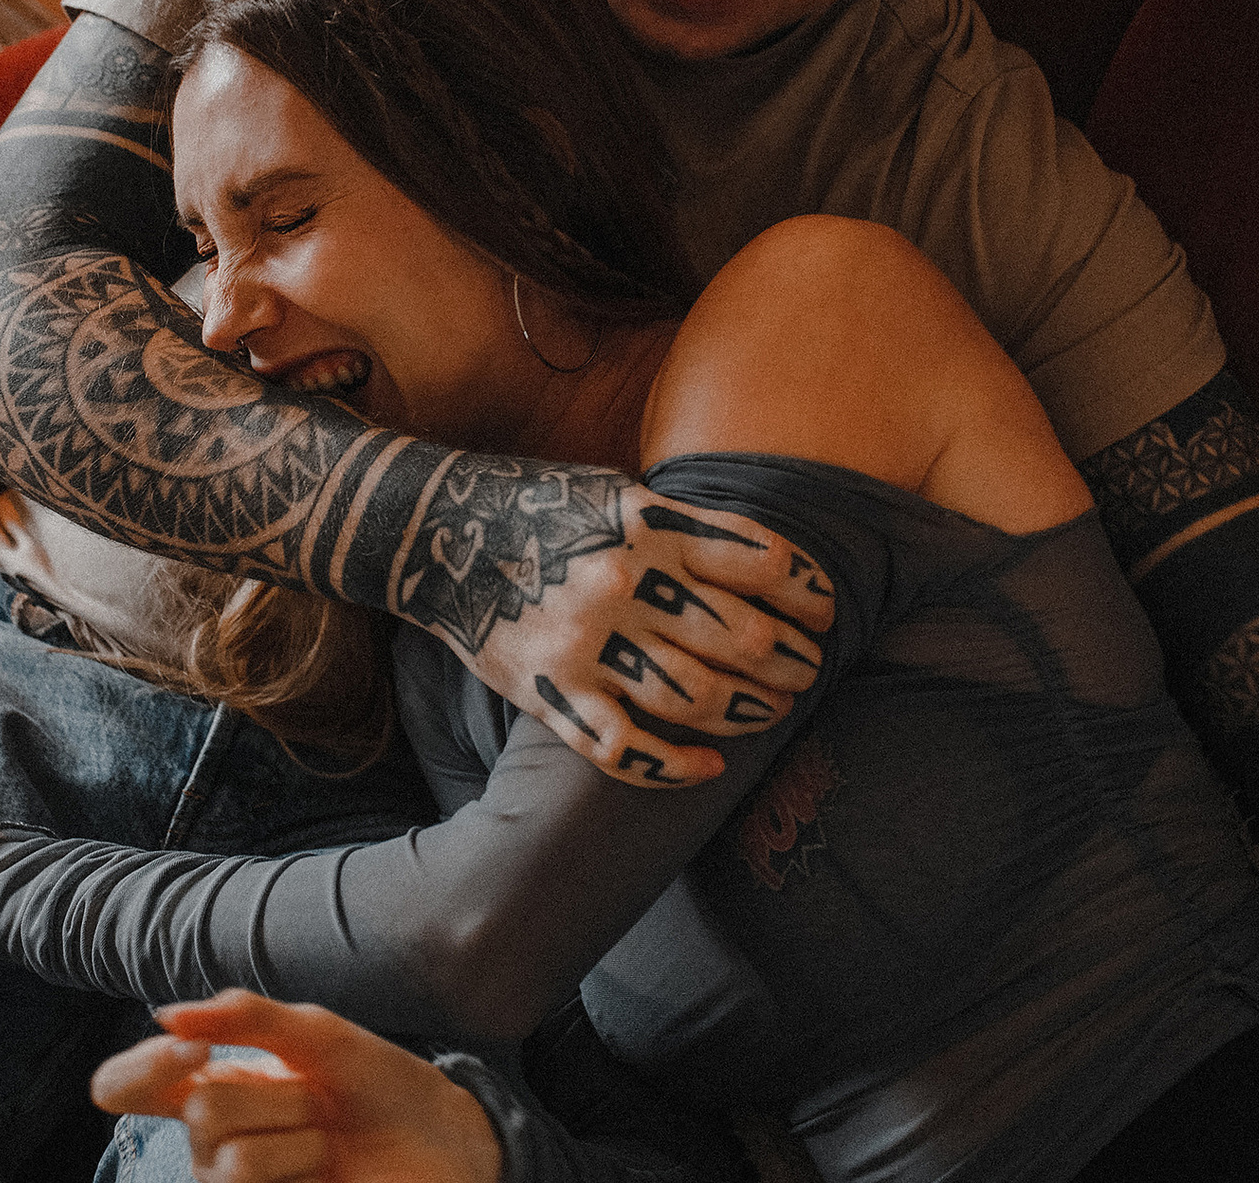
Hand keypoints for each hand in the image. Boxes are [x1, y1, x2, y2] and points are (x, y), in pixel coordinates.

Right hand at [91, 989, 500, 1182]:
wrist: (442, 1138)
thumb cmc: (374, 1082)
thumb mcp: (314, 1034)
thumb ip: (242, 1017)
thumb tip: (165, 1016)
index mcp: (209, 1085)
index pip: (122, 1085)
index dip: (142, 1067)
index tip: (194, 1052)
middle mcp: (209, 1142)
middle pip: (201, 1109)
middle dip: (280, 1096)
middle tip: (318, 1104)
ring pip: (232, 1161)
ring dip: (301, 1141)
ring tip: (327, 1144)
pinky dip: (306, 1172)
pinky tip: (326, 1176)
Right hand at [458, 490, 833, 787]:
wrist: (433, 531)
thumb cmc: (539, 507)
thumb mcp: (618, 493)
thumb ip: (684, 528)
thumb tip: (765, 568)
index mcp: (650, 526)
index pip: (762, 565)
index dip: (809, 595)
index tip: (824, 613)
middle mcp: (625, 584)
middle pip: (744, 639)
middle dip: (793, 662)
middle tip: (806, 671)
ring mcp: (587, 643)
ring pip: (699, 697)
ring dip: (751, 710)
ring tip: (772, 710)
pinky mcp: (551, 692)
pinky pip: (627, 748)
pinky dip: (677, 765)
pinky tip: (709, 766)